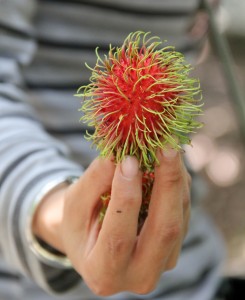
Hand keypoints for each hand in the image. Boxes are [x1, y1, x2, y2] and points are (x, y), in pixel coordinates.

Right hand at [33, 149, 190, 295]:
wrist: (95, 241)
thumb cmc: (79, 224)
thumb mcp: (75, 204)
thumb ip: (94, 182)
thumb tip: (116, 154)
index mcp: (102, 272)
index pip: (118, 238)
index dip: (126, 198)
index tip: (128, 160)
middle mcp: (138, 276)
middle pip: (163, 230)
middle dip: (167, 184)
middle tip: (166, 148)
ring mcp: (162, 264)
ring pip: (178, 220)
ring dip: (176, 181)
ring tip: (168, 148)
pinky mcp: (174, 248)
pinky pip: (183, 214)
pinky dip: (179, 186)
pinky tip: (170, 164)